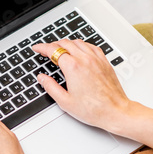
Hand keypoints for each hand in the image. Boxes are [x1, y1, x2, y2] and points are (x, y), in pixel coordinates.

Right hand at [31, 39, 152, 145]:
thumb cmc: (94, 109)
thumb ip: (50, 87)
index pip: (53, 50)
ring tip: (61, 49)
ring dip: (67, 43)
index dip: (42, 48)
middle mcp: (85, 60)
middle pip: (65, 43)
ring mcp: (96, 59)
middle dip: (53, 44)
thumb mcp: (65, 102)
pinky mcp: (104, 62)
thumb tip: (42, 78)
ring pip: (78, 42)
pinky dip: (82, 45)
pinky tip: (80, 50)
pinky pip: (91, 46)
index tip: (37, 48)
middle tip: (46, 50)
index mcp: (73, 68)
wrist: (115, 111)